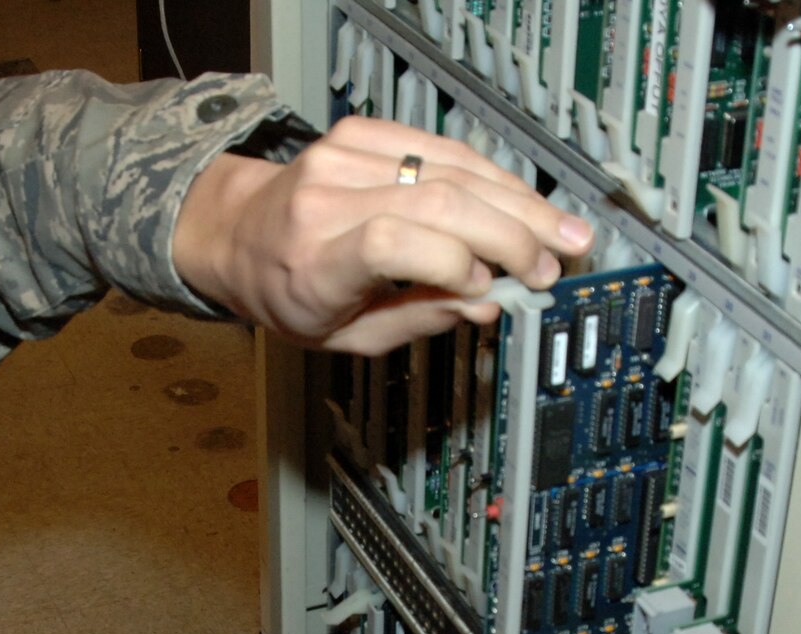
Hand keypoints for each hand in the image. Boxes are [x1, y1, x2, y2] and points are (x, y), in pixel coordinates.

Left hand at [173, 114, 592, 353]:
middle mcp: (324, 200)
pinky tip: (524, 202)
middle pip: (437, 200)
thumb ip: (414, 321)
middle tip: (551, 266)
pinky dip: (491, 176)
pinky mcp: (362, 133)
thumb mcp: (340, 334)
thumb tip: (486, 305)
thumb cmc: (286, 292)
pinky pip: (442, 147)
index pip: (388, 242)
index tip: (486, 288)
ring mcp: (342, 158)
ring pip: (451, 167)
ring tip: (560, 234)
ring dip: (517, 202)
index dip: (449, 260)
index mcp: (311, 262)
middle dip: (508, 234)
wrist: (239, 235)